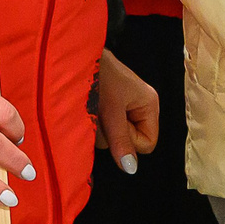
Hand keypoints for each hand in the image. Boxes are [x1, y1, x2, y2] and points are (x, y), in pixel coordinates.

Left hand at [93, 48, 161, 174]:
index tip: (115, 126)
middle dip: (111, 133)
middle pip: (129, 141)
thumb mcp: (110, 111)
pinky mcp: (108, 106)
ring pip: (113, 136)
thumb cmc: (98, 76)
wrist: (75, 54)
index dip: (129, 142)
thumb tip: (132, 169)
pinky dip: (93, 122)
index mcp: (149, 105)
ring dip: (98, 128)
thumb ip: (121, 140)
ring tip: (91, 108)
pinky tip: (87, 109)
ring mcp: (123, 107)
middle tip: (101, 113)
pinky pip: (104, 126)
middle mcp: (139, 107)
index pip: (147, 143)